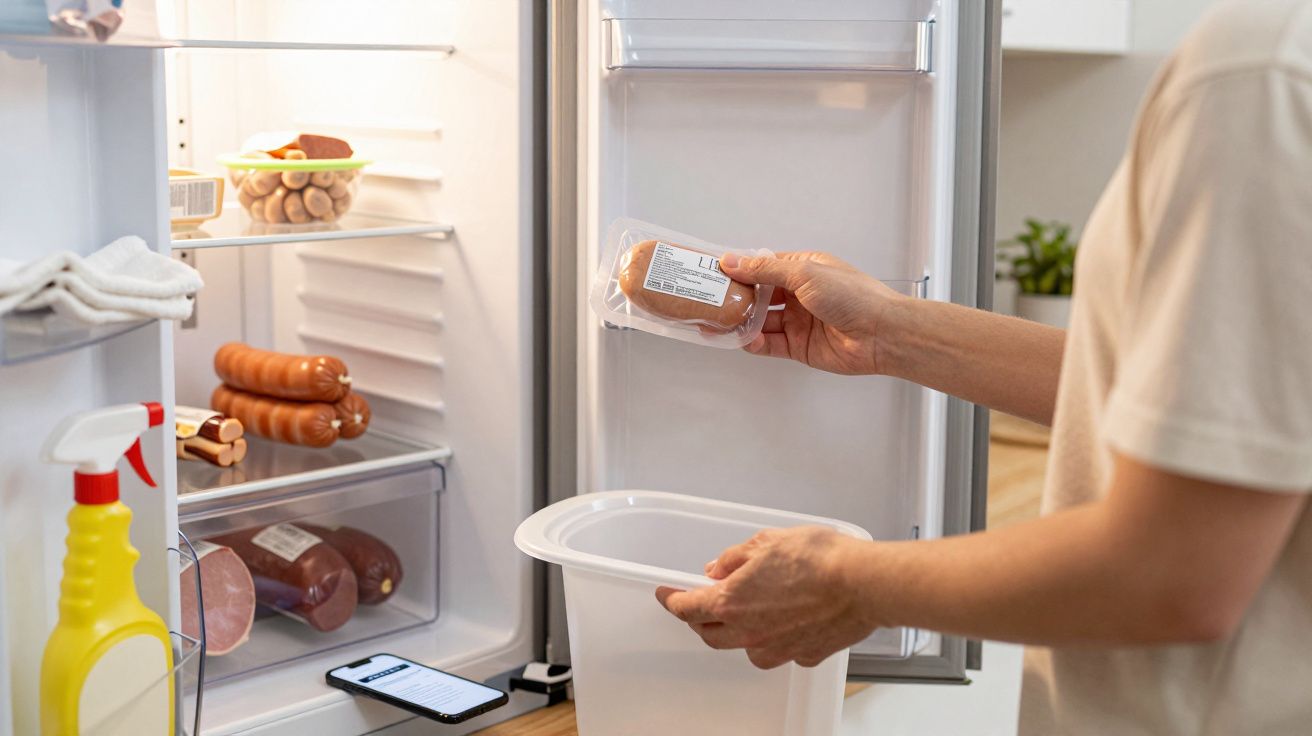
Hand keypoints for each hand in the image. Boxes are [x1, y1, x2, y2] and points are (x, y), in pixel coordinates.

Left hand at [655, 527, 878, 668]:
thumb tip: (718, 568)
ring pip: (745, 648)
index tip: (666, 594)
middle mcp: (750, 633)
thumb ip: (735, 558)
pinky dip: (775, 637)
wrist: (863, 584)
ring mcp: (778, 649)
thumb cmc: (819, 559)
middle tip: (701, 604)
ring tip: (748, 612)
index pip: (688, 608)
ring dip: (738, 632)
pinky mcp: (804, 655)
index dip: (672, 600)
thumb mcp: (766, 542)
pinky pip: (780, 651)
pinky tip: (786, 620)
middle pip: (711, 635)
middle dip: (700, 620)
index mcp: (732, 602)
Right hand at [719, 252, 906, 374]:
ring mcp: (799, 321)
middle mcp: (800, 294)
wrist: (881, 334)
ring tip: (720, 322)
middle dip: (736, 298)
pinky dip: (755, 343)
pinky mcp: (799, 347)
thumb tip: (733, 261)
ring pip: (761, 321)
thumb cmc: (852, 295)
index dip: (739, 269)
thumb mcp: (805, 273)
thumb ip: (765, 269)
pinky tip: (746, 340)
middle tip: (710, 300)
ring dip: (742, 322)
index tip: (714, 272)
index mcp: (803, 269)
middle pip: (759, 295)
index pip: (763, 266)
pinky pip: (770, 344)